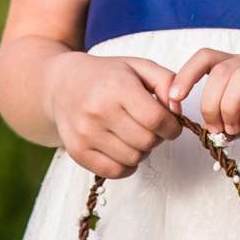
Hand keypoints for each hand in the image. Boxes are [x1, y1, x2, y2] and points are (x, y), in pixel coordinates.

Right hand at [45, 53, 182, 178]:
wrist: (62, 84)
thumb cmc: (107, 76)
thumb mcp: (139, 67)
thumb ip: (167, 82)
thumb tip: (177, 111)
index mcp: (117, 87)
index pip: (156, 119)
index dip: (172, 127)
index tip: (172, 125)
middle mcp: (99, 111)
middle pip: (147, 141)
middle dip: (157, 137)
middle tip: (150, 128)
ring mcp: (86, 133)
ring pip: (133, 159)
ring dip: (141, 151)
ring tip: (134, 135)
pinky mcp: (77, 151)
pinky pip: (114, 172)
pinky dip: (126, 165)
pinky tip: (123, 149)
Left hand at [167, 48, 239, 138]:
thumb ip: (233, 123)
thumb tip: (209, 134)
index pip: (205, 58)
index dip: (184, 76)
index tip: (174, 101)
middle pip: (217, 72)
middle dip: (209, 104)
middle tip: (219, 128)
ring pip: (236, 77)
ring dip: (229, 107)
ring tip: (236, 126)